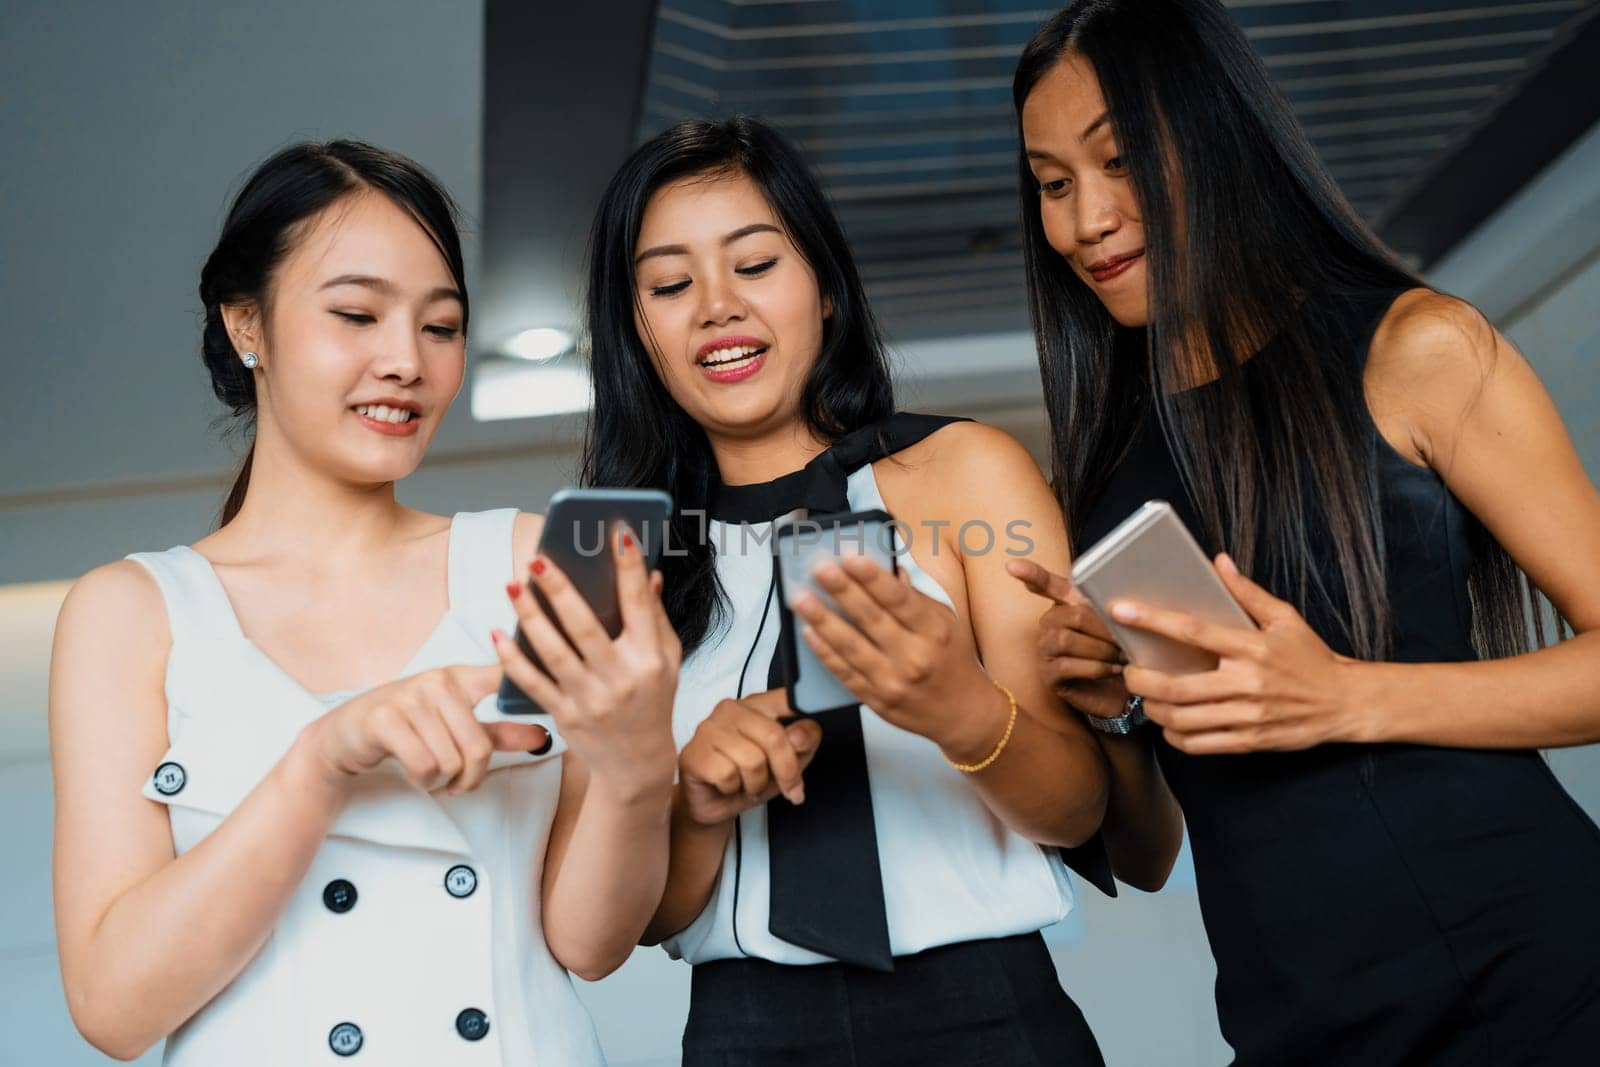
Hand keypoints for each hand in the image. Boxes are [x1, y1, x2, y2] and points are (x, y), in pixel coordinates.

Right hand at [305, 663, 551, 793]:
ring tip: (432, 775)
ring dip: (443, 782)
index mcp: (461, 678)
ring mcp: (410, 698)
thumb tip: (543, 734)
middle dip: (472, 777)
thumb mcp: (456, 725)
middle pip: (478, 746)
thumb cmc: (407, 726)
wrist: (346, 735)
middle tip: (460, 784)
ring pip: (451, 760)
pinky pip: (423, 766)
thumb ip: (500, 732)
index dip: (526, 680)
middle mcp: (438, 682)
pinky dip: (423, 781)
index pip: (503, 675)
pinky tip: (414, 774)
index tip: (548, 698)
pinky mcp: (386, 719)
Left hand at [492, 524, 680, 797]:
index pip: (638, 603)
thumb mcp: (668, 661)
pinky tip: (498, 633)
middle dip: (560, 590)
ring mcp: (590, 699)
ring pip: (552, 652)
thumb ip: (656, 617)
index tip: (616, 531)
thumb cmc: (653, 702)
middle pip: (585, 626)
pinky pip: (532, 683)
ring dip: (529, 616)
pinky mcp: (564, 716)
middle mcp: (620, 678)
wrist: (637, 764)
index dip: (628, 565)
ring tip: (513, 584)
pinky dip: (512, 659)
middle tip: (538, 559)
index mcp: (649, 658)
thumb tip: (649, 573)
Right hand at [678, 689, 821, 825]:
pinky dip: (732, 789)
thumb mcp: (789, 762)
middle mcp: (731, 709)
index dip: (805, 718)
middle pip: (774, 737)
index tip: (810, 738)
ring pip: (752, 760)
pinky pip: (727, 774)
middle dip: (786, 771)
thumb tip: (800, 737)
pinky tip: (725, 786)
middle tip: (789, 788)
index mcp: (757, 704)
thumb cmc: (751, 778)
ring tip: (747, 784)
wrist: (713, 805)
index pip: (788, 699)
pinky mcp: (693, 752)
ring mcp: (708, 728)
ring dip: (756, 783)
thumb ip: (803, 743)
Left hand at [791, 554, 992, 751]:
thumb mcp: (946, 622)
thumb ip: (914, 597)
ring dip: (823, 620)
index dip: (873, 577)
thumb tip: (887, 569)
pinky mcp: (876, 700)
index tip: (851, 557)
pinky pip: (845, 673)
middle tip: (819, 569)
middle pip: (871, 619)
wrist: (963, 713)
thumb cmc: (953, 661)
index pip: (899, 599)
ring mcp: (893, 681)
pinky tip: (809, 633)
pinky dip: (824, 652)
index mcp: (934, 631)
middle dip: (842, 591)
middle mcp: (914, 656)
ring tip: (802, 599)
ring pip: (851, 646)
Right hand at [1007, 559, 1130, 718]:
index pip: (1045, 584)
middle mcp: (1049, 624)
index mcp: (1065, 606)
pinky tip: (1112, 670)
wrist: (1121, 693)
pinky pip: (1066, 665)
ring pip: (1066, 640)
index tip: (1011, 565)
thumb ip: (1114, 610)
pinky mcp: (1048, 675)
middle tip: (1124, 640)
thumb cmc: (1119, 654)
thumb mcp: (1120, 627)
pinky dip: (1095, 668)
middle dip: (1102, 628)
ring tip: (1119, 657)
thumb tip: (1122, 604)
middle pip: (1071, 615)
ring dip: (1099, 649)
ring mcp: (1045, 650)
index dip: (1030, 574)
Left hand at [1112, 553, 1360, 753]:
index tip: (1121, 609)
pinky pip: (1198, 744)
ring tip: (1147, 696)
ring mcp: (1247, 715)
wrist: (1346, 703)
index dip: (1152, 619)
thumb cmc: (1311, 657)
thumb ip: (1247, 592)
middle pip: (1176, 687)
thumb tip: (1219, 561)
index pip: (1192, 631)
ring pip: (1181, 719)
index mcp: (1251, 647)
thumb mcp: (1285, 618)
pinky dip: (1174, 736)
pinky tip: (1170, 723)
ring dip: (1152, 709)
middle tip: (1129, 672)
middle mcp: (1246, 683)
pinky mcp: (1249, 741)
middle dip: (1140, 681)